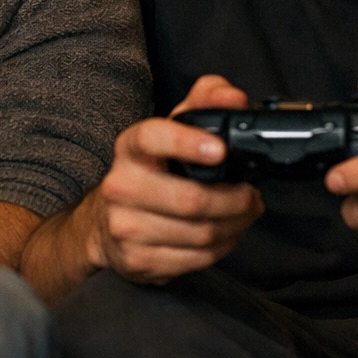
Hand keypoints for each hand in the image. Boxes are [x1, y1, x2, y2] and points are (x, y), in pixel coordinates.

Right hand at [84, 75, 264, 282]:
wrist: (107, 223)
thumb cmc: (151, 172)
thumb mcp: (174, 130)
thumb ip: (205, 102)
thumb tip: (233, 98)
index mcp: (131, 148)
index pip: (152, 138)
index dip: (187, 142)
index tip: (220, 149)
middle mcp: (121, 186)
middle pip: (190, 199)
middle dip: (234, 200)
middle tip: (251, 196)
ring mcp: (125, 226)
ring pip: (200, 233)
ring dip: (235, 225)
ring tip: (243, 214)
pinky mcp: (137, 259)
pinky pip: (196, 258)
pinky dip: (221, 247)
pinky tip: (224, 235)